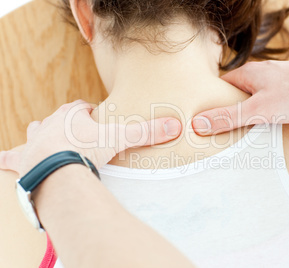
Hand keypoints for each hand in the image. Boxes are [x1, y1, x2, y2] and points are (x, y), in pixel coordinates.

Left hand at [0, 99, 181, 175]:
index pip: (82, 109)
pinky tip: (3, 161)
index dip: (91, 114)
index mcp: (70, 116)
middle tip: (77, 136)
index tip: (98, 121)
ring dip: (42, 137)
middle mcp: (49, 125)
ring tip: (49, 143)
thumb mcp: (119, 138)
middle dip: (67, 125)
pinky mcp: (22, 161)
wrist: (55, 170)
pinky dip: (9, 160)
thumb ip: (146, 131)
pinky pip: (11, 158)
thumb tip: (176, 124)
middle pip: (58, 120)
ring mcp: (33, 142)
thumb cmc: (85, 149)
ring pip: (36, 133)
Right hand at [192, 60, 288, 134]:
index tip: (204, 121)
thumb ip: (228, 117)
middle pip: (237, 96)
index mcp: (248, 74)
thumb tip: (199, 122)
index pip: (220, 87)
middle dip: (231, 114)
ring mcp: (276, 85)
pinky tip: (267, 133)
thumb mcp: (257, 109)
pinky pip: (271, 108)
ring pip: (255, 103)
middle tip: (222, 134)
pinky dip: (266, 119)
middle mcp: (260, 77)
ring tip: (243, 137)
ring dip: (250, 118)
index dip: (211, 104)